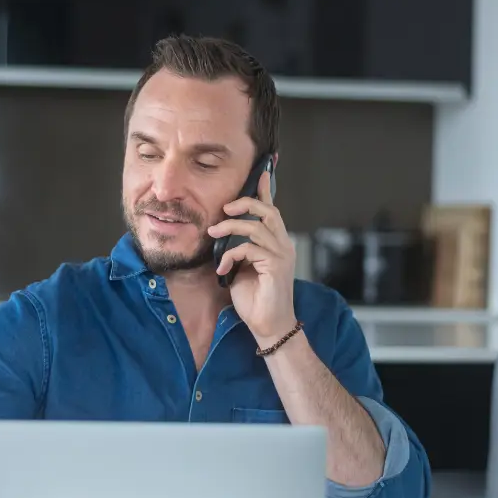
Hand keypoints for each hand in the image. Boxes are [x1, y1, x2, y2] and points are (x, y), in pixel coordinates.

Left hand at [207, 169, 297, 343]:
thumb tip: (222, 233)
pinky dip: (231, 255)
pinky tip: (223, 268)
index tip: (261, 171)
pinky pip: (250, 249)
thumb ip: (239, 249)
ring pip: (256, 227)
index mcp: (277, 243)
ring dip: (230, 228)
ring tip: (214, 233)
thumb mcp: (243, 268)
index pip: (272, 210)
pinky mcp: (276, 266)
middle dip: (244, 204)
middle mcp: (283, 245)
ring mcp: (282, 255)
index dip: (265, 189)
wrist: (268, 327)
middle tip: (223, 210)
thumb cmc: (255, 300)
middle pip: (268, 211)